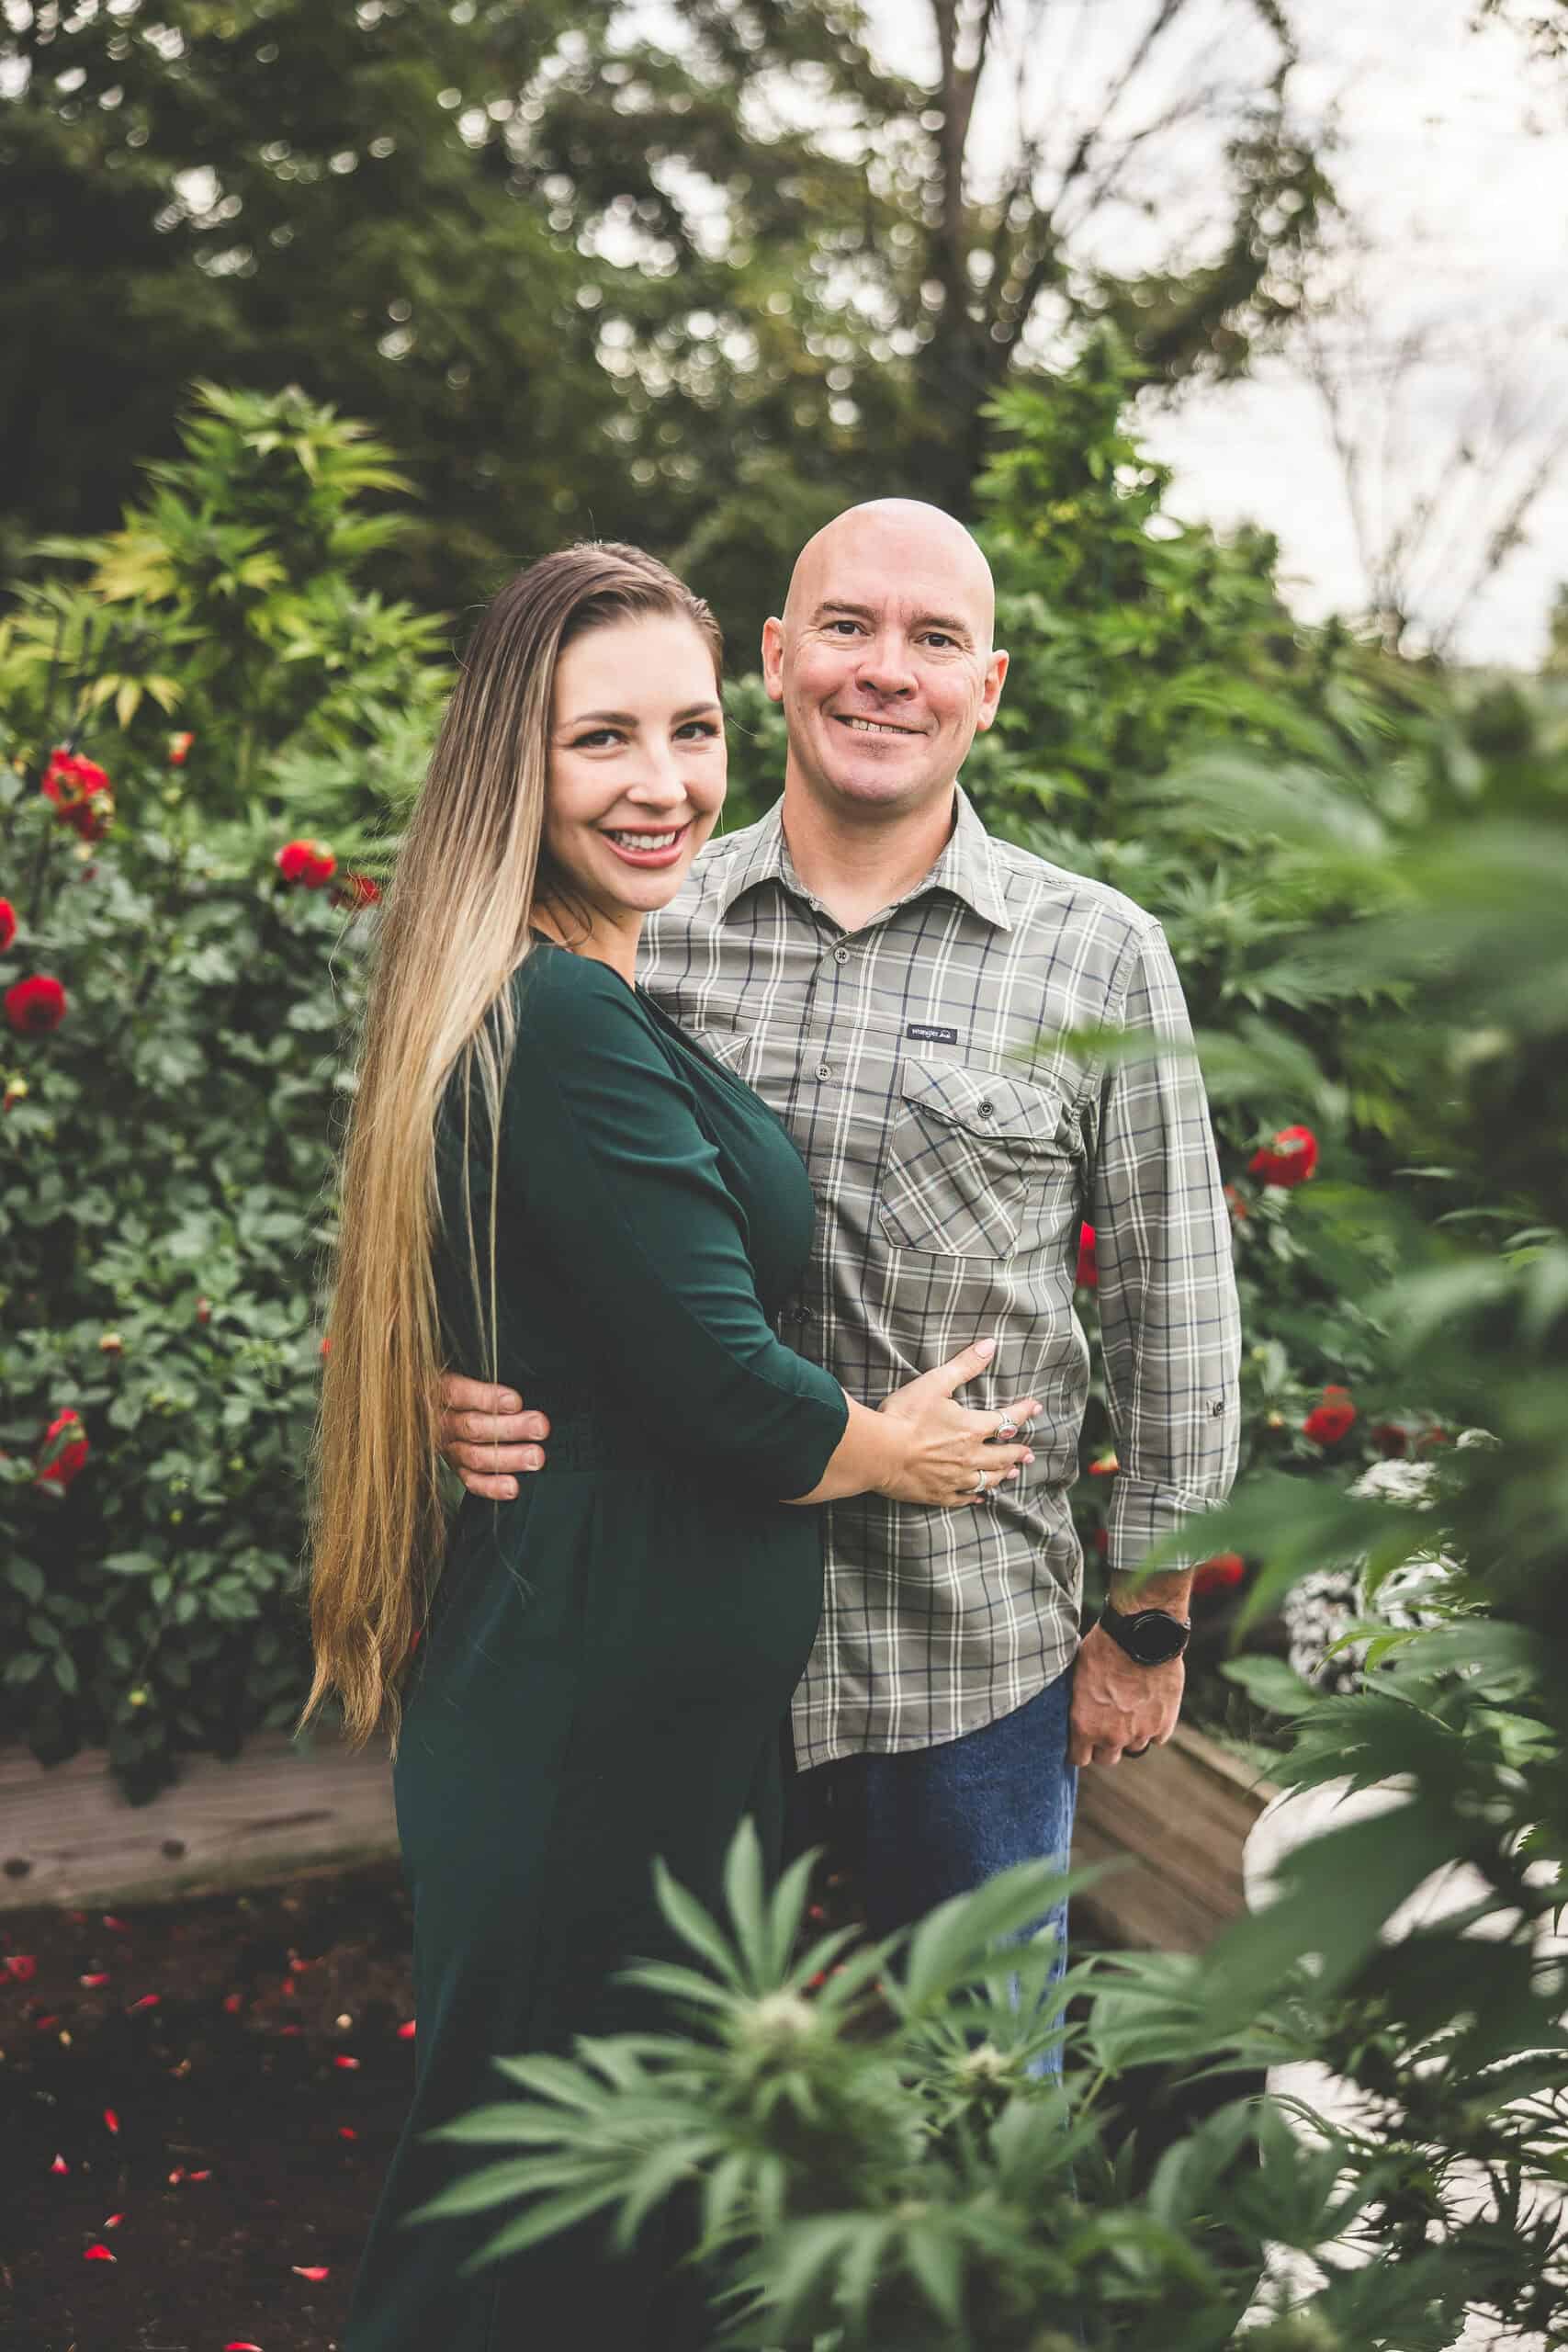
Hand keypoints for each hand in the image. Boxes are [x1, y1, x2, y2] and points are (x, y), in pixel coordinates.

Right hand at [439, 1374, 550, 1500]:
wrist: (441, 1406)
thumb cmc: (467, 1387)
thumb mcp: (468, 1371)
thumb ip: (488, 1378)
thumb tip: (517, 1390)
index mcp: (440, 1392)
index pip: (458, 1394)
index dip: (487, 1398)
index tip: (515, 1401)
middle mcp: (442, 1422)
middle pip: (472, 1427)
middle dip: (510, 1428)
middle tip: (539, 1427)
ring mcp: (449, 1447)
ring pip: (474, 1456)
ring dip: (509, 1458)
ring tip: (535, 1457)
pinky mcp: (457, 1468)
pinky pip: (471, 1481)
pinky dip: (491, 1486)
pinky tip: (512, 1487)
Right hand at [875, 1337, 1038, 1506]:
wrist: (878, 1452)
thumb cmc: (905, 1415)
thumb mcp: (935, 1382)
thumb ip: (965, 1365)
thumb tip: (990, 1345)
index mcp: (972, 1428)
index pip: (1007, 1419)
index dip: (1024, 1411)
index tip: (1035, 1407)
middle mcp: (970, 1456)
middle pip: (1003, 1455)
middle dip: (1018, 1451)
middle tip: (1029, 1453)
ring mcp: (955, 1478)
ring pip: (988, 1479)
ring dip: (1002, 1474)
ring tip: (1012, 1472)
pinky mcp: (938, 1494)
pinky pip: (964, 1498)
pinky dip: (975, 1496)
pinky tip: (980, 1497)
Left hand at [1067, 1622, 1184, 1767]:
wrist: (1140, 1634)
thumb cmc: (1103, 1648)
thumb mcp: (1078, 1675)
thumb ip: (1080, 1704)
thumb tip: (1077, 1710)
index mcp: (1085, 1726)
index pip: (1079, 1758)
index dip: (1081, 1749)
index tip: (1083, 1740)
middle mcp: (1112, 1736)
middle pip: (1108, 1759)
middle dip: (1105, 1745)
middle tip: (1107, 1724)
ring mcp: (1141, 1733)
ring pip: (1134, 1747)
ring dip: (1131, 1734)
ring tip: (1131, 1709)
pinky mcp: (1164, 1724)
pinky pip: (1157, 1736)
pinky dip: (1154, 1725)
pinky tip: (1150, 1705)